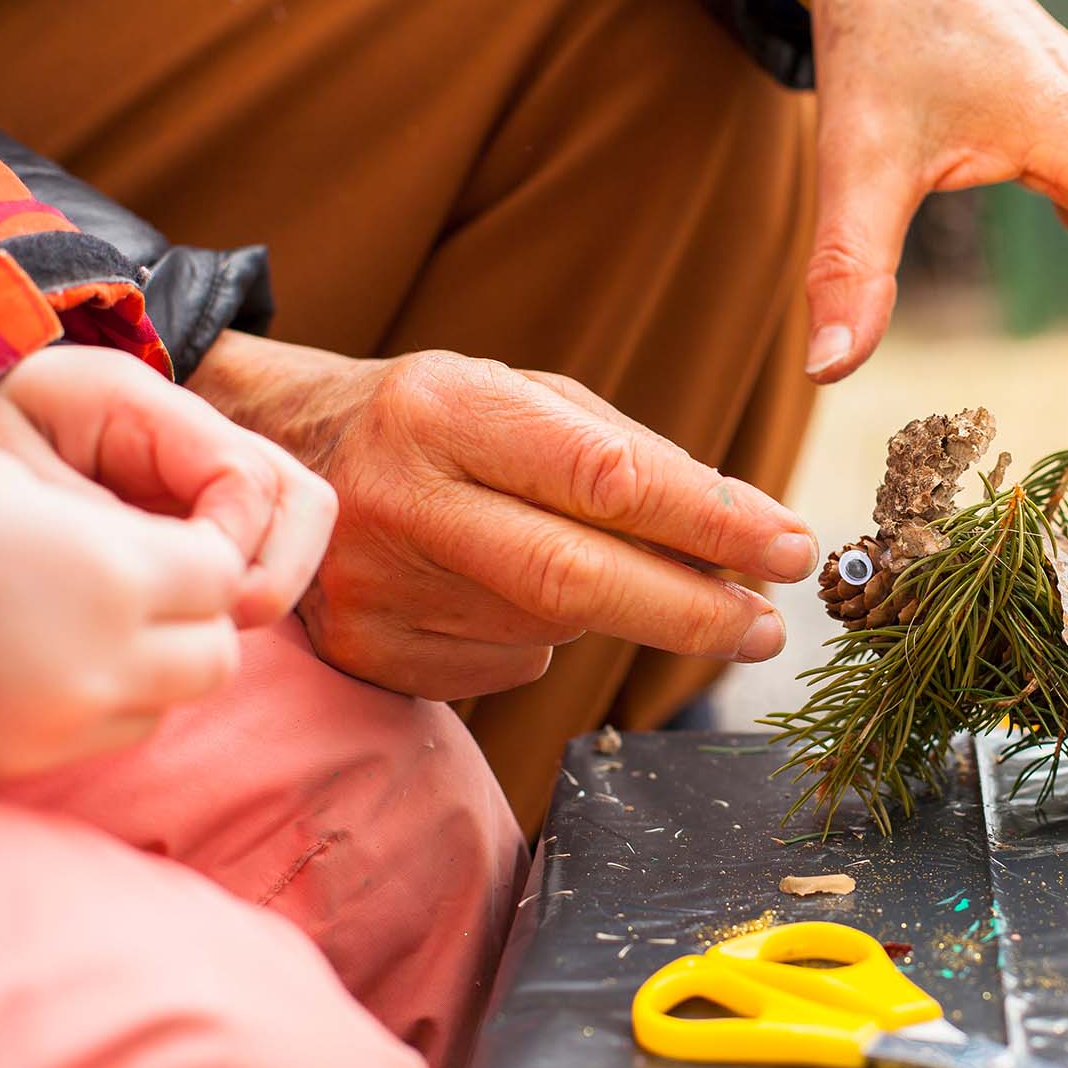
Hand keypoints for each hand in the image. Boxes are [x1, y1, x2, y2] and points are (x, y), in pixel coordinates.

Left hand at [0, 345, 336, 626]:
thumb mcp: (13, 475)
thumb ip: (102, 522)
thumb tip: (193, 576)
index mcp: (143, 405)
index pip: (247, 477)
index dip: (236, 545)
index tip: (192, 591)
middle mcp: (198, 432)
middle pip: (302, 500)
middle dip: (279, 569)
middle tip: (220, 614)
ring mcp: (210, 470)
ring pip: (298, 526)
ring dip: (271, 580)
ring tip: (208, 615)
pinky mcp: (208, 507)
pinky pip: (264, 547)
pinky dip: (248, 585)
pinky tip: (195, 609)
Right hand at [0, 433, 246, 785]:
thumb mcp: (29, 491)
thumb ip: (125, 538)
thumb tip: (194, 570)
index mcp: (114, 572)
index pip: (224, 577)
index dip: (206, 557)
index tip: (178, 545)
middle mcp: (102, 656)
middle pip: (213, 657)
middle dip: (194, 626)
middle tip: (151, 597)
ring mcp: (58, 719)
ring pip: (162, 707)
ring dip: (150, 674)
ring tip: (90, 633)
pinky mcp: (14, 760)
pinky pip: (96, 741)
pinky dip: (93, 710)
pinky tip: (43, 670)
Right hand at [186, 332, 819, 700]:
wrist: (277, 457)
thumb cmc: (437, 423)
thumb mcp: (524, 401)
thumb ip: (633, 461)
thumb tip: (750, 544)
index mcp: (446, 410)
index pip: (605, 477)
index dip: (710, 522)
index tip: (791, 546)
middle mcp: (401, 499)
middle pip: (576, 578)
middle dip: (692, 610)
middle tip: (768, 624)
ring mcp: (377, 588)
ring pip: (552, 629)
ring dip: (613, 613)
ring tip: (596, 569)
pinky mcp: (371, 655)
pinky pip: (509, 665)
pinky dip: (541, 637)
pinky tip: (505, 593)